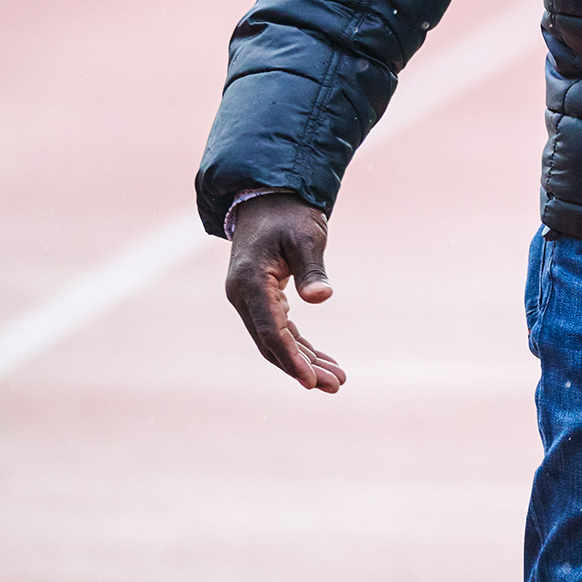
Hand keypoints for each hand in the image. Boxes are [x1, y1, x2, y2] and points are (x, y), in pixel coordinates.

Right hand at [224, 192, 346, 392]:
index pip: (270, 332)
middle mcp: (243, 296)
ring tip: (337, 380)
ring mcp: (249, 298)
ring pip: (275, 340)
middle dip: (302, 367)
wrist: (268, 196)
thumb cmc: (289, 214)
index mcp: (250, 283)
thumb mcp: (306, 236)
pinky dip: (299, 345)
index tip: (312, 381)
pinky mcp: (261, 297)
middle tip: (337, 385)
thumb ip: (312, 269)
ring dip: (304, 360)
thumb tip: (321, 298)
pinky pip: (279, 329)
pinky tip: (321, 360)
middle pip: (271, 343)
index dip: (291, 359)